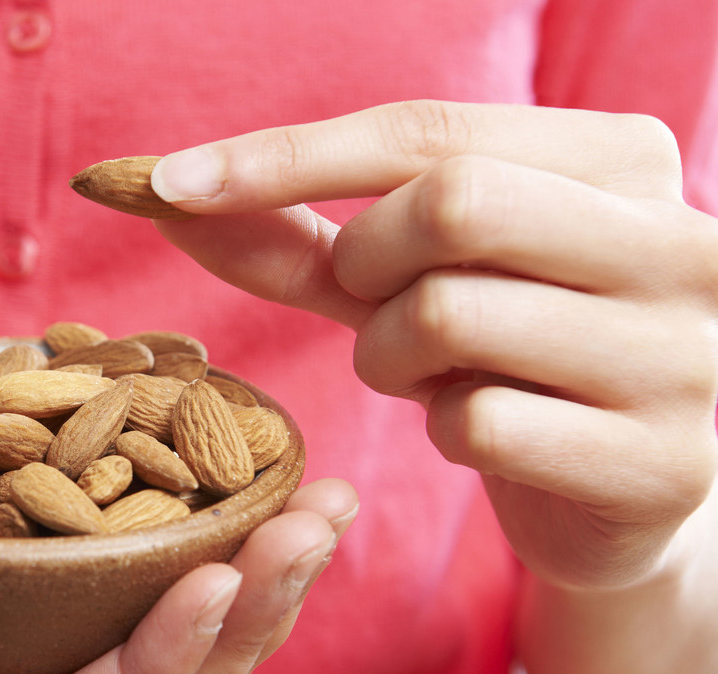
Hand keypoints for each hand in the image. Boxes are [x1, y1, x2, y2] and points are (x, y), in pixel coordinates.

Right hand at [0, 415, 354, 673]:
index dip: (162, 660)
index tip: (215, 581)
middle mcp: (33, 662)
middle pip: (168, 670)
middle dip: (250, 606)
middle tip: (310, 523)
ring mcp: (59, 611)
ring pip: (188, 619)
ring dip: (264, 566)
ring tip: (321, 498)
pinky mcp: (68, 546)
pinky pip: (165, 546)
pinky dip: (225, 515)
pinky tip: (273, 467)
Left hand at [148, 100, 717, 589]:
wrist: (620, 490)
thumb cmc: (507, 355)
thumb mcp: (410, 278)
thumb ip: (305, 237)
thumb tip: (174, 196)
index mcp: (623, 161)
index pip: (429, 129)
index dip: (286, 154)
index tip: (170, 182)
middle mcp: (679, 241)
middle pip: (448, 204)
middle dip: (364, 261)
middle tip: (371, 302)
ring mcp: (683, 354)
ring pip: (449, 316)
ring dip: (388, 354)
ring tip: (429, 372)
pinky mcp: (661, 461)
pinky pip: (476, 423)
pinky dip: (441, 428)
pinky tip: (478, 431)